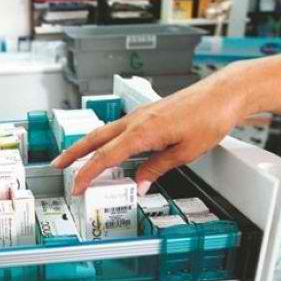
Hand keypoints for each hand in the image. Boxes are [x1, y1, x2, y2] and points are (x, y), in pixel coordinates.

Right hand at [52, 68, 247, 195]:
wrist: (223, 94)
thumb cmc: (209, 118)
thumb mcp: (186, 152)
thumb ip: (158, 168)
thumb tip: (140, 184)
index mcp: (143, 132)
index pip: (106, 156)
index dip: (88, 174)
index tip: (76, 187)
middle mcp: (136, 121)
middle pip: (95, 139)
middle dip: (73, 154)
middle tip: (57, 166)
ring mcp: (140, 115)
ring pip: (104, 132)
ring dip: (86, 145)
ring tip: (74, 158)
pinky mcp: (146, 113)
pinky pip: (118, 128)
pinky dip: (104, 139)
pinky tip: (106, 147)